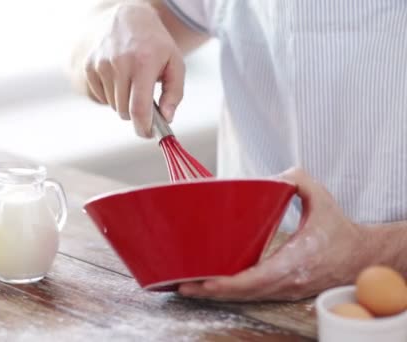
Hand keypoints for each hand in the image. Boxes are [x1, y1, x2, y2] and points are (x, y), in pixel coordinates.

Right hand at [83, 3, 184, 136]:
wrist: (128, 19)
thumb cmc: (155, 44)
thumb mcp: (175, 63)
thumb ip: (174, 93)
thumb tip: (167, 118)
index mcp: (143, 63)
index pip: (138, 108)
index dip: (143, 127)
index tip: (148, 133)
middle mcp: (119, 63)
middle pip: (124, 111)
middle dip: (136, 113)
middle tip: (145, 102)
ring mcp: (101, 65)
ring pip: (112, 105)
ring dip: (123, 102)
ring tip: (132, 82)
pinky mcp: (89, 67)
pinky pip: (101, 96)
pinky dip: (111, 95)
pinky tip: (120, 78)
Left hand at [179, 167, 370, 300]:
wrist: (361, 256)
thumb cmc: (340, 230)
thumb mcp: (322, 199)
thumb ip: (299, 181)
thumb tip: (276, 175)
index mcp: (297, 260)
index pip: (258, 278)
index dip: (230, 283)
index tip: (207, 281)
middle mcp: (288, 280)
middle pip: (244, 293)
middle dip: (211, 291)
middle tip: (182, 284)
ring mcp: (286, 289)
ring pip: (246, 297)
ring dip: (216, 295)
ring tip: (186, 287)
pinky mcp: (283, 290)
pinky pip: (253, 295)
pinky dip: (230, 294)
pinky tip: (210, 288)